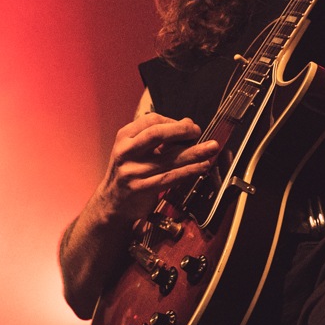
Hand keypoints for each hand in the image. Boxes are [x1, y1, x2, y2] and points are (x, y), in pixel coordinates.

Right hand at [98, 113, 221, 223]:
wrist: (112, 203)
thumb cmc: (129, 172)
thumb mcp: (136, 150)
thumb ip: (159, 138)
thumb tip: (187, 123)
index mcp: (124, 137)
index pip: (151, 121)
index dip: (173, 122)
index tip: (188, 126)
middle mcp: (126, 152)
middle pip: (157, 134)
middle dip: (182, 131)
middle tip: (198, 132)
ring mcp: (132, 171)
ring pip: (168, 158)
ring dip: (194, 152)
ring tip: (211, 148)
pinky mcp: (141, 188)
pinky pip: (170, 177)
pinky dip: (189, 171)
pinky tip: (202, 166)